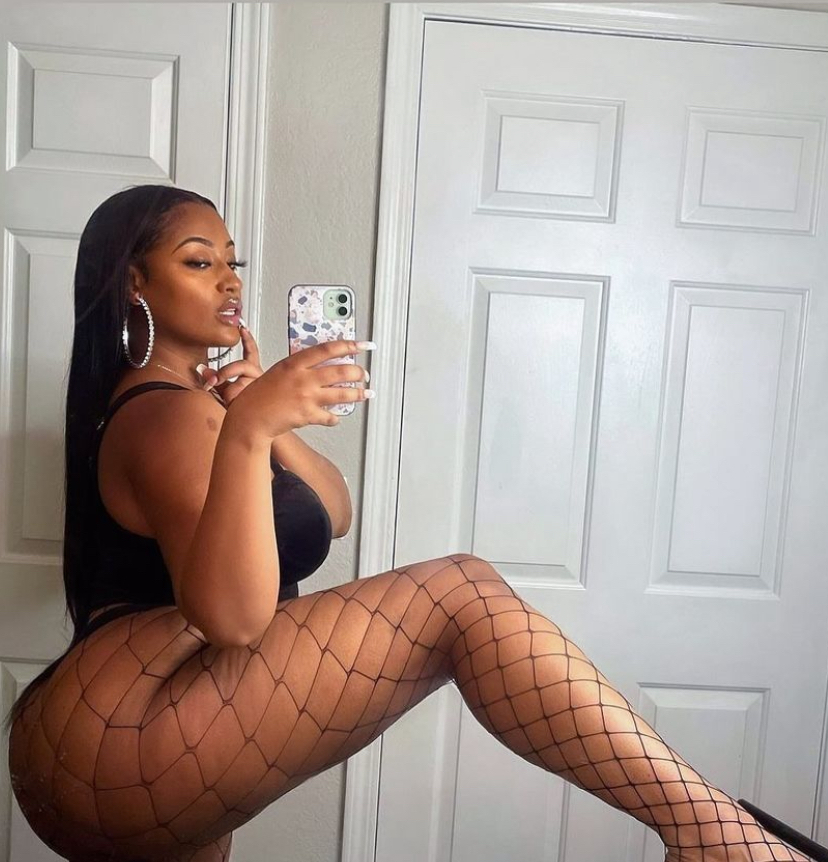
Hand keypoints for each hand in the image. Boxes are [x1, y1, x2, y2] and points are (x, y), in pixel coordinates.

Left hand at [196, 324, 262, 405]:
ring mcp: (261, 387)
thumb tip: (202, 369)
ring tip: (228, 402)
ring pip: (241, 381)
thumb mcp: (225, 391)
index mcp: (254, 373)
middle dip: (226, 373)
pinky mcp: (260, 397)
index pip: (252, 352)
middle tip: (213, 382)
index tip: (242, 328)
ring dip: (230, 392)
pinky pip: (242, 393)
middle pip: (243, 365)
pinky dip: (233, 399)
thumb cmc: (243, 412)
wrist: (256, 428)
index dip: (247, 339)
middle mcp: (260, 377)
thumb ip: (216, 380)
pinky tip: (232, 403)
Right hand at [222, 335, 374, 436]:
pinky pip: (330, 417)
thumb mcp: (280, 371)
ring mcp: (306, 397)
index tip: (361, 346)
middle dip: (358, 372)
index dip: (348, 346)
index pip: (327, 350)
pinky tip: (336, 417)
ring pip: (342, 394)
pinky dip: (334, 418)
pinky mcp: (307, 415)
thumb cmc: (261, 394)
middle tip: (364, 374)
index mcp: (295, 363)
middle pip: (340, 371)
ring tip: (365, 393)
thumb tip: (323, 362)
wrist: (250, 417)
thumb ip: (300, 366)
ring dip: (357, 394)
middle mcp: (303, 379)